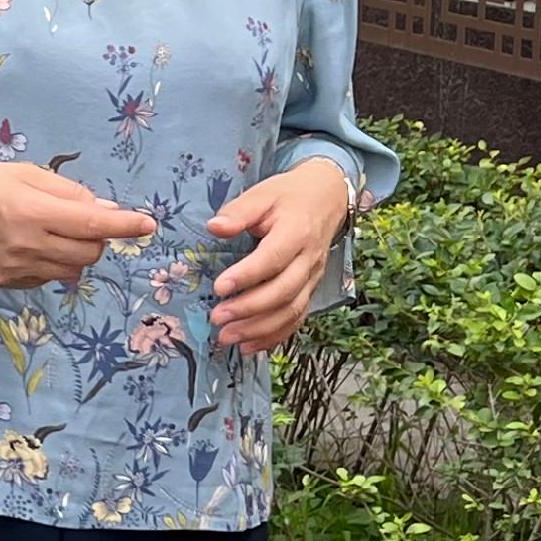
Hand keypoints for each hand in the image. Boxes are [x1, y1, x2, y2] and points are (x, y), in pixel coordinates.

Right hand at [0, 161, 160, 289]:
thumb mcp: (25, 173)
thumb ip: (68, 193)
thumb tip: (106, 210)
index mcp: (33, 210)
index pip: (93, 223)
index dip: (125, 225)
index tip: (148, 225)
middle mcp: (27, 244)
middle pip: (89, 252)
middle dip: (97, 237)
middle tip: (79, 219)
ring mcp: (15, 269)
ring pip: (72, 270)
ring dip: (77, 252)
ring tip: (55, 232)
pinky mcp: (5, 283)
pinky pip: (47, 277)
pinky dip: (53, 263)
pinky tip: (31, 246)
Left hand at [207, 158, 356, 353]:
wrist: (326, 198)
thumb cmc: (289, 196)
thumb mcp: (263, 193)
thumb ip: (239, 211)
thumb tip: (214, 227)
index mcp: (296, 232)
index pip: (272, 259)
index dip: (246, 276)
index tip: (218, 287)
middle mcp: (308, 260)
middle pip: (283, 292)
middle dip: (249, 309)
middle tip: (217, 318)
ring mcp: (313, 278)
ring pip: (291, 311)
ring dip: (258, 329)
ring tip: (227, 337)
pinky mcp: (310, 290)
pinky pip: (297, 319)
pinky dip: (274, 336)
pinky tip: (249, 346)